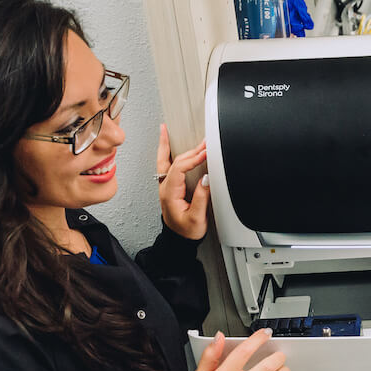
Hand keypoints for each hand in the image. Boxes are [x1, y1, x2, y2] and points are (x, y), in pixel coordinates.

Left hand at [157, 123, 209, 239]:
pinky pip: (166, 165)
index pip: (180, 168)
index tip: (206, 153)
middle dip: (190, 150)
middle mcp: (165, 187)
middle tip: (204, 141)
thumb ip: (201, 198)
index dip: (193, 158)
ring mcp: (166, 186)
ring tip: (167, 130)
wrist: (179, 240)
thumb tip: (206, 178)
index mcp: (170, 193)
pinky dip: (166, 152)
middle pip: (174, 161)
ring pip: (164, 160)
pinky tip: (168, 145)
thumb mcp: (196, 218)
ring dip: (167, 144)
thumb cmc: (186, 232)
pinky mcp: (171, 186)